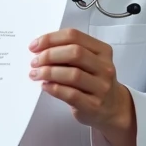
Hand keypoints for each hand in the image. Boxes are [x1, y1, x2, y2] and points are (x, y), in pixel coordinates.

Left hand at [29, 28, 136, 145]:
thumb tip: (39, 49)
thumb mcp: (88, 62)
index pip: (74, 36)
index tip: (34, 46)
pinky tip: (45, 86)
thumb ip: (68, 53)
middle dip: (49, 55)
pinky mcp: (94, 105)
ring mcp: (102, 87)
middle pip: (74, 53)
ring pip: (73, 74)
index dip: (50, 39)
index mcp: (102, 51)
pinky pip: (71, 94)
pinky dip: (54, 88)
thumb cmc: (93, 82)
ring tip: (35, 74)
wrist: (112, 109)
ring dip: (49, 72)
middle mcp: (105, 67)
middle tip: (34, 62)